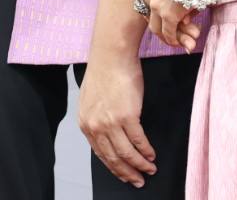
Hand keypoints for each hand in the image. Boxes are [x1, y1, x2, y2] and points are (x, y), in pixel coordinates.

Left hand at [78, 54, 155, 187]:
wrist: (111, 55)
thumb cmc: (104, 73)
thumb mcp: (92, 100)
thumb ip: (97, 119)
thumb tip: (108, 136)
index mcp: (85, 122)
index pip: (100, 153)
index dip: (114, 167)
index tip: (124, 176)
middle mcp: (95, 125)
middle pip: (113, 157)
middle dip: (127, 172)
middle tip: (138, 181)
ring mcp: (110, 122)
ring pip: (127, 153)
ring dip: (140, 164)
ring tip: (150, 169)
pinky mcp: (127, 116)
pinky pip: (139, 141)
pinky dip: (146, 151)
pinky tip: (151, 155)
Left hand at [140, 0, 201, 51]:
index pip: (147, 1)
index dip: (156, 12)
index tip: (165, 20)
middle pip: (150, 16)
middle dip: (161, 27)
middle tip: (170, 35)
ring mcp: (156, 5)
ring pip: (157, 28)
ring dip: (168, 37)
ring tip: (178, 42)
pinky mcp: (168, 15)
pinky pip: (168, 33)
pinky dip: (173, 40)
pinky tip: (180, 44)